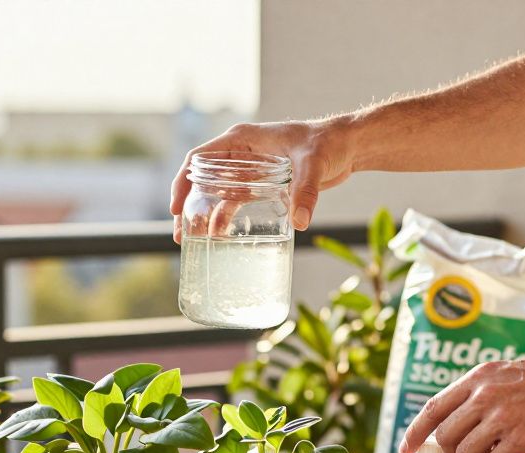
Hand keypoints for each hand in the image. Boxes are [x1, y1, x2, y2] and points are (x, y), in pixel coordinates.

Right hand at [170, 119, 356, 242]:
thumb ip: (306, 191)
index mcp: (242, 140)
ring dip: (204, 215)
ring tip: (195, 241)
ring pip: (216, 193)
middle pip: (202, 179)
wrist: (347, 146)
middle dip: (189, 207)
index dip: (182, 182)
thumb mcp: (313, 165)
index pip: (199, 159)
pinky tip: (220, 236)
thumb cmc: (328, 143)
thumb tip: (300, 222)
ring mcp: (249, 168)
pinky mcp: (261, 182)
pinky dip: (225, 216)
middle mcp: (240, 153)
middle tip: (181, 235)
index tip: (177, 208)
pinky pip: (235, 200)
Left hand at [397, 357, 524, 452]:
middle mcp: (484, 394)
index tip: (406, 451)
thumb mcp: (512, 375)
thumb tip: (461, 422)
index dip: (415, 432)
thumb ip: (484, 393)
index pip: (433, 407)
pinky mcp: (522, 438)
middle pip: (445, 438)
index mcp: (479, 377)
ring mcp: (502, 416)